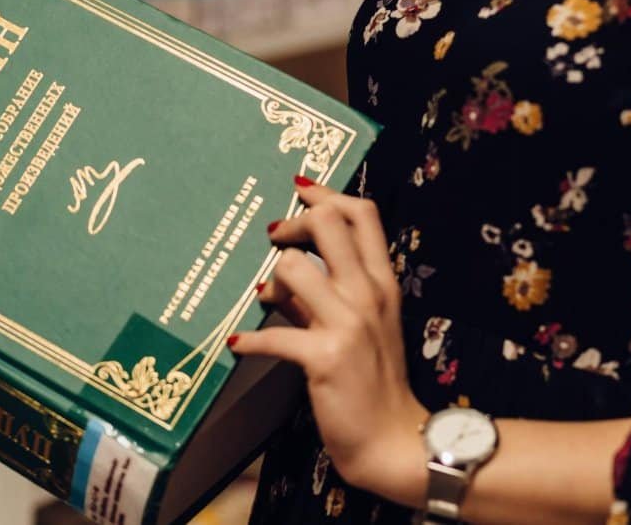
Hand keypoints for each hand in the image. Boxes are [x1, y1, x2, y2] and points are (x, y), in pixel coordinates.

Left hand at [228, 179, 427, 501]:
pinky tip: (237, 346)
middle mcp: (368, 295)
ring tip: (265, 303)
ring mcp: (348, 324)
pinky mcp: (325, 357)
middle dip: (293, 224)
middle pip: (330, 224)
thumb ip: (321, 296)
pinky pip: (274, 335)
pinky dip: (249, 340)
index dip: (327, 195)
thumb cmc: (372, 381)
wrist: (392, 440)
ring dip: (269, 284)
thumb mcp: (357, 327)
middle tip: (275, 239)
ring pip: (293, 270)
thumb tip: (277, 278)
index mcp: (381, 283)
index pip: (362, 214)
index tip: (300, 192)